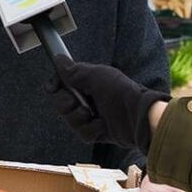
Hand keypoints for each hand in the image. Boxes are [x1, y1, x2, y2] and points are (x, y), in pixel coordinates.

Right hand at [48, 56, 169, 153]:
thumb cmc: (119, 91)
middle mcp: (87, 98)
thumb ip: (73, 70)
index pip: (60, 84)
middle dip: (66, 104)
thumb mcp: (94, 75)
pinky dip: (91, 130)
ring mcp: (91, 116)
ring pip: (69, 121)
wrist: (137, 116)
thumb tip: (58, 58)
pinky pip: (82, 134)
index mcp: (86, 82)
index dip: (54, 86)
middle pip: (60, 104)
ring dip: (80, 118)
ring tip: (94, 115)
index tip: (54, 87)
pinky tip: (103, 125)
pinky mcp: (96, 132)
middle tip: (78, 102)